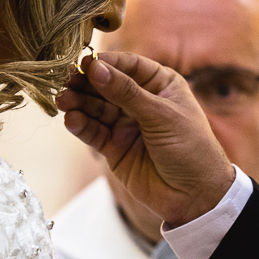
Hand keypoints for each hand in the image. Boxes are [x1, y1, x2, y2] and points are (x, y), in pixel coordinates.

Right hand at [57, 52, 233, 226]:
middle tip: (65, 80)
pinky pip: (94, 132)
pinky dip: (81, 126)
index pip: (129, 66)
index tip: (85, 62)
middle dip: (86, 83)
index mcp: (161, 85)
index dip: (107, 64)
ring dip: (79, 103)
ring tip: (63, 100)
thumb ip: (126, 92)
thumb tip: (95, 68)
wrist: (196, 196)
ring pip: (96, 108)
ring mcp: (126, 125)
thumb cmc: (191, 148)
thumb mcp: (161, 115)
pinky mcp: (115, 148)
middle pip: (107, 86)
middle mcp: (141, 101)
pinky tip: (71, 120)